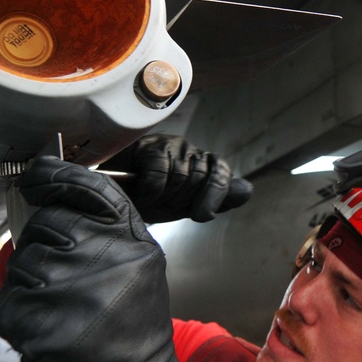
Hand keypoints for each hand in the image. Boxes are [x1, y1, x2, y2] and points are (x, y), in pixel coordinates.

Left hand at [0, 156, 183, 361]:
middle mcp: (106, 260)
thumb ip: (105, 229)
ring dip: (34, 280)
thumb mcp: (138, 266)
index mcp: (133, 243)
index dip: (57, 175)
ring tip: (65, 308)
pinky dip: (22, 310)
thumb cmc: (129, 325)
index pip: (89, 188)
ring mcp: (71, 290)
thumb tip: (52, 196)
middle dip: (47, 244)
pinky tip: (51, 326)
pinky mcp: (40, 320)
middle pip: (48, 223)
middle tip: (70, 280)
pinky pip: (12, 295)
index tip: (38, 174)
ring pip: (25, 259)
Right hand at [99, 135, 251, 222]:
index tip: (202, 216)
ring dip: (164, 197)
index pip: (221, 172)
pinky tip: (140, 194)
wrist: (113, 195)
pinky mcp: (149, 146)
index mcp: (200, 163)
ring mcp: (169, 145)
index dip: (215, 194)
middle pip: (201, 177)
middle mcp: (188, 150)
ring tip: (149, 200)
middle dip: (182, 200)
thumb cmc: (148, 198)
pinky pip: (160, 173)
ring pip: (181, 176)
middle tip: (163, 205)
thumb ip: (216, 199)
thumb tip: (247, 189)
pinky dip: (151, 191)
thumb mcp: (184, 204)